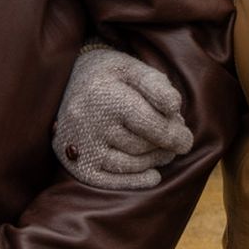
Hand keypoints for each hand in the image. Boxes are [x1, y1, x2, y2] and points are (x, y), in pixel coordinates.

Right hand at [52, 44, 193, 189]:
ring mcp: (80, 146)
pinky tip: (153, 175)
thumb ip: (155, 84)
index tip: (187, 139)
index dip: (173, 133)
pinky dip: (135, 181)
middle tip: (177, 139)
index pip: (147, 122)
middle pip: (141, 144)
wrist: (62, 83)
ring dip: (153, 159)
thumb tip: (174, 108)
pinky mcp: (76, 163)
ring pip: (130, 163)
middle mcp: (87, 122)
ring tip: (164, 151)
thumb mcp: (130, 67)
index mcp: (103, 94)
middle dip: (164, 144)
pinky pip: (110, 181)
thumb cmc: (106, 74)